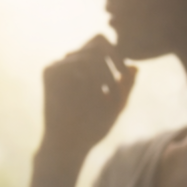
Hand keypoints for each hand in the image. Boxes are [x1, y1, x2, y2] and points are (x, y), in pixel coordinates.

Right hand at [38, 35, 136, 158]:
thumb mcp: (116, 105)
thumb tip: (136, 67)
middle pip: (98, 41)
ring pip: (91, 52)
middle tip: (122, 80)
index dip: (118, 54)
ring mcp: (58, 67)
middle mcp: (69, 64)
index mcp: (83, 70)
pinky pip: (78, 61)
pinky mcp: (50, 71)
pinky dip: (91, 78)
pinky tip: (90, 95)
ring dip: (106, 74)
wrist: (70, 145)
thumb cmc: (92, 129)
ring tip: (107, 95)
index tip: (125, 75)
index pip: (103, 45)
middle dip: (115, 59)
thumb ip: (126, 86)